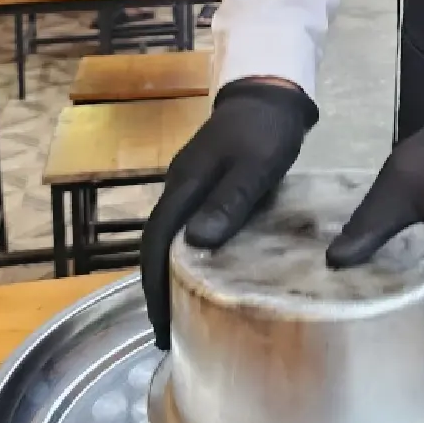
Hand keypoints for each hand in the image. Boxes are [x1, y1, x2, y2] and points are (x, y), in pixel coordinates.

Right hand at [140, 78, 317, 347]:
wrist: (270, 92)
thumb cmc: (265, 131)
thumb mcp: (255, 166)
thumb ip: (229, 201)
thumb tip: (196, 243)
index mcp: (185, 184)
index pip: (156, 241)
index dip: (153, 284)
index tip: (157, 323)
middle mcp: (178, 186)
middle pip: (155, 243)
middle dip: (154, 287)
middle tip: (164, 330)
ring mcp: (189, 183)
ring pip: (169, 237)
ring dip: (167, 274)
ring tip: (179, 313)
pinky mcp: (205, 184)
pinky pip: (185, 227)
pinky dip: (184, 257)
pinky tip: (200, 276)